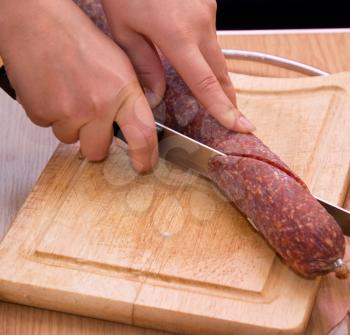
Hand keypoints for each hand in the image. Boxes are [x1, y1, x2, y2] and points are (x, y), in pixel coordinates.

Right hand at [0, 0, 157, 171]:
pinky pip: (50, 128)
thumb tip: (142, 117)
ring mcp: (69, 112)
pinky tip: (54, 93)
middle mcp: (98, 107)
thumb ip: (132, 95)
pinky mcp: (42, 114)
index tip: (143, 166)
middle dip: (94, 141)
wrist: (39, 25)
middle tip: (90, 121)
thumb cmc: (79, 41)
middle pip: (98, 151)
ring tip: (69, 96)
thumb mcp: (121, 64)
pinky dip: (52, 116)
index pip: (142, 136)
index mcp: (122, 93)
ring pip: (71, 140)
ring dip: (71, 125)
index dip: (144, 157)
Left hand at [101, 0, 254, 131]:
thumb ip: (143, 64)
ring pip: (216, 54)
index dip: (224, 109)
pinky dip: (205, 53)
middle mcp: (201, 24)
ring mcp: (208, 11)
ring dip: (216, 77)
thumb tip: (156, 93)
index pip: (206, 83)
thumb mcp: (124, 28)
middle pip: (221, 72)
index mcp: (179, 36)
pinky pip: (209, 36)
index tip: (240, 125)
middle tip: (235, 119)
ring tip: (216, 96)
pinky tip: (195, 58)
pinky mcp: (207, 3)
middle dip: (228, 98)